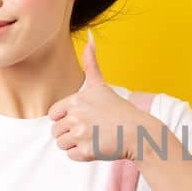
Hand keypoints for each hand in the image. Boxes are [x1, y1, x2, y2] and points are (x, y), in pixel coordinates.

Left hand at [49, 30, 158, 161]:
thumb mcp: (101, 85)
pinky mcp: (87, 151)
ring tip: (92, 138)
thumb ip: (91, 62)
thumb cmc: (119, 109)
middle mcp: (76, 117)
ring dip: (75, 144)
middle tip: (90, 130)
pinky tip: (96, 147)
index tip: (82, 118)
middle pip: (56, 131)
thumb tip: (90, 34)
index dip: (65, 118)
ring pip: (62, 144)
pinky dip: (82, 155)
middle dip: (70, 132)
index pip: (53, 114)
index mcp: (76, 101)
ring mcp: (81, 135)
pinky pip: (72, 155)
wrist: (138, 132)